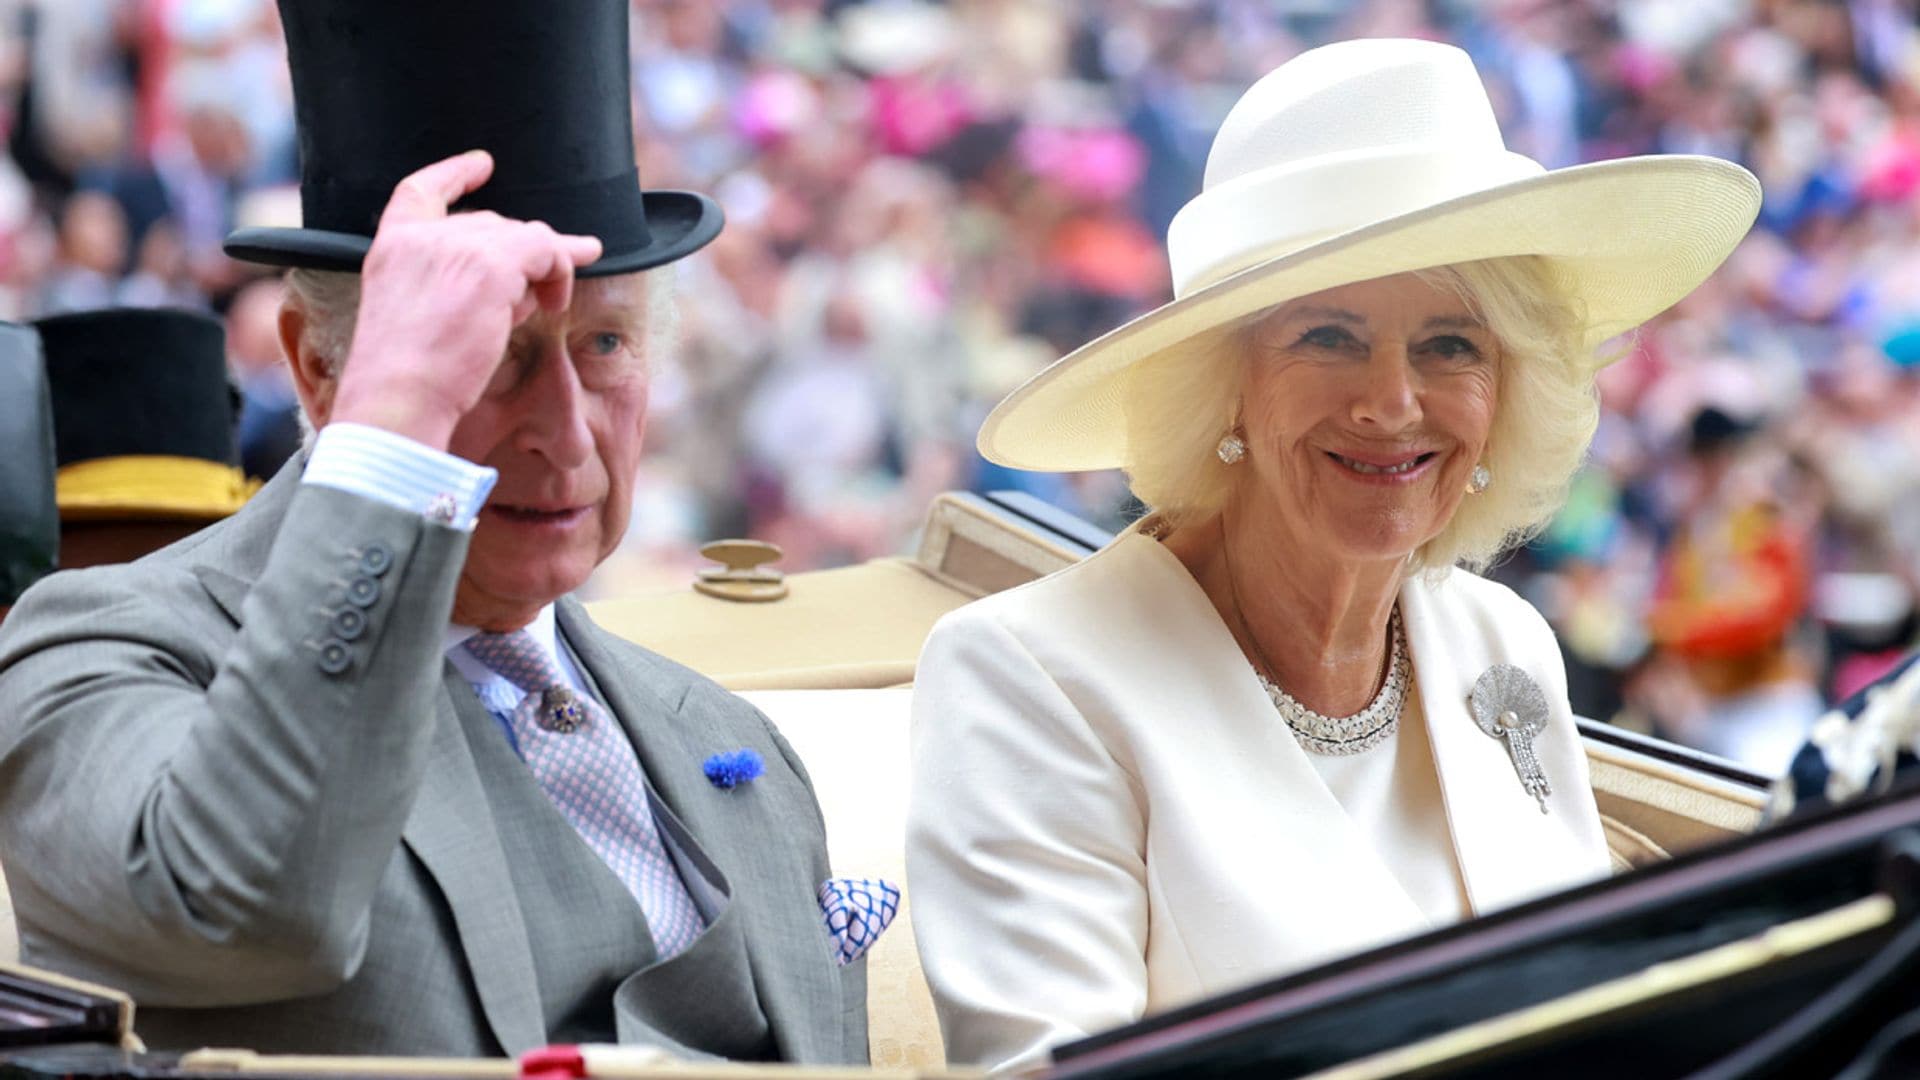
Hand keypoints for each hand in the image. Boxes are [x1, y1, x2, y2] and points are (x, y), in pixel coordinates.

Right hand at [327, 150, 602, 449]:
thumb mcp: (420, 315)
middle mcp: (422, 236)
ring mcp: (457, 246)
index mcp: (393, 246)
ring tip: (553, 301)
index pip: (420, 190)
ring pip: (525, 236)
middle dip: (522, 254)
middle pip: (491, 223)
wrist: (400, 396)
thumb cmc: (410, 374)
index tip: (483, 164)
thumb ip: (456, 285)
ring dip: (545, 267)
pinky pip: (546, 251)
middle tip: (542, 293)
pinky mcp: (492, 266)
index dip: (454, 173)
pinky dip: (560, 271)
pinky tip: (557, 301)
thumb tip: (524, 282)